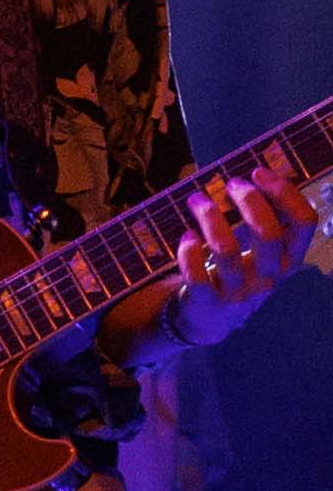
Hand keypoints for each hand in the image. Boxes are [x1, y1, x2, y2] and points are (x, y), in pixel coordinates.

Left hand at [162, 170, 309, 349]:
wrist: (209, 318)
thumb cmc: (237, 269)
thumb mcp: (259, 248)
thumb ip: (266, 216)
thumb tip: (263, 174)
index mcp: (288, 258)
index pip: (304, 223)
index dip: (285, 193)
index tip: (259, 172)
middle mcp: (269, 277)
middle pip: (269, 234)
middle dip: (248, 201)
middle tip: (230, 184)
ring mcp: (239, 292)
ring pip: (227, 252)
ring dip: (210, 218)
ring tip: (196, 200)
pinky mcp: (207, 302)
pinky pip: (197, 275)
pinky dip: (189, 251)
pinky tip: (186, 235)